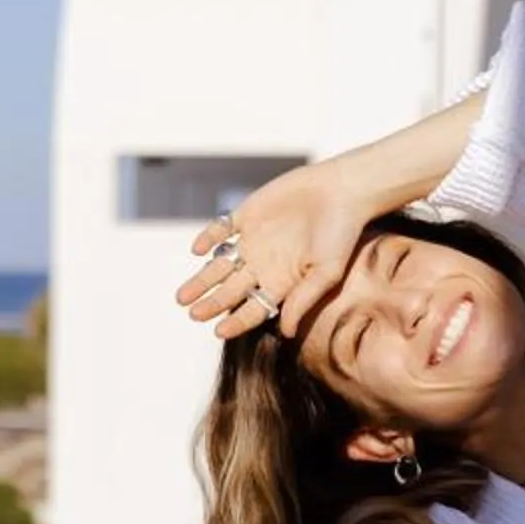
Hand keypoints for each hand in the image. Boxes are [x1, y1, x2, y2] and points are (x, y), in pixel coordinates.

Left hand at [173, 159, 377, 341]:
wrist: (342, 189)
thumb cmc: (341, 234)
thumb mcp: (326, 272)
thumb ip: (303, 300)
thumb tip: (285, 334)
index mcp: (282, 282)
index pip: (254, 309)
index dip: (237, 322)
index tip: (218, 331)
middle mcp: (263, 265)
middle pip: (230, 291)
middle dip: (211, 303)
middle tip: (192, 314)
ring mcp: (253, 240)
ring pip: (219, 265)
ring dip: (201, 280)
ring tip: (182, 297)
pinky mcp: (247, 214)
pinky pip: (221, 229)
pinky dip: (209, 239)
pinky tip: (198, 251)